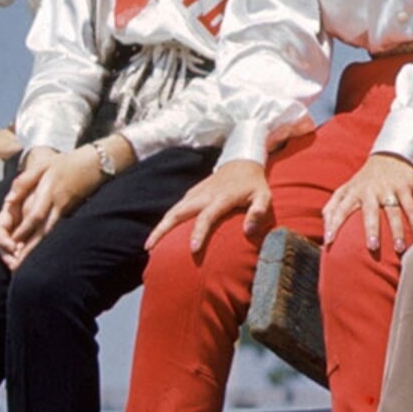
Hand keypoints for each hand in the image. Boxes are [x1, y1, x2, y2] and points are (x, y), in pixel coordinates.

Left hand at [0, 145, 107, 268]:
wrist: (96, 163)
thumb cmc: (67, 162)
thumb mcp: (42, 165)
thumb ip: (23, 182)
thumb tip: (8, 200)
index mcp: (49, 192)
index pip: (35, 215)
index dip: (24, 231)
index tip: (12, 244)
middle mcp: (58, 204)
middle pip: (44, 230)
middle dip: (31, 249)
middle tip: (19, 266)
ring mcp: (67, 210)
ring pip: (52, 233)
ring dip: (39, 250)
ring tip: (27, 265)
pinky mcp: (72, 213)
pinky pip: (58, 230)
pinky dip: (49, 242)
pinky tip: (41, 252)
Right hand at [150, 157, 272, 254]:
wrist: (242, 161)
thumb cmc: (253, 184)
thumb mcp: (263, 196)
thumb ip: (258, 212)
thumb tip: (249, 231)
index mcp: (220, 199)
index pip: (206, 218)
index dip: (199, 233)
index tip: (193, 250)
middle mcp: (203, 196)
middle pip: (178, 213)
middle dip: (162, 230)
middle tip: (150, 248)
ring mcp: (195, 194)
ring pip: (172, 211)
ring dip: (159, 227)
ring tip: (149, 245)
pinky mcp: (191, 193)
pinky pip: (175, 208)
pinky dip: (166, 220)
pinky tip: (160, 233)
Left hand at [324, 152, 412, 255]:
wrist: (390, 155)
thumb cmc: (365, 180)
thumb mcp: (346, 189)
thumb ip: (332, 208)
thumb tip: (324, 232)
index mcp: (352, 192)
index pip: (339, 209)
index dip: (333, 224)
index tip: (329, 241)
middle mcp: (369, 191)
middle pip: (369, 212)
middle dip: (371, 229)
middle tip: (372, 247)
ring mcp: (387, 189)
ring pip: (393, 212)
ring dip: (397, 230)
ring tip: (399, 248)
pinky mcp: (404, 187)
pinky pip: (410, 207)